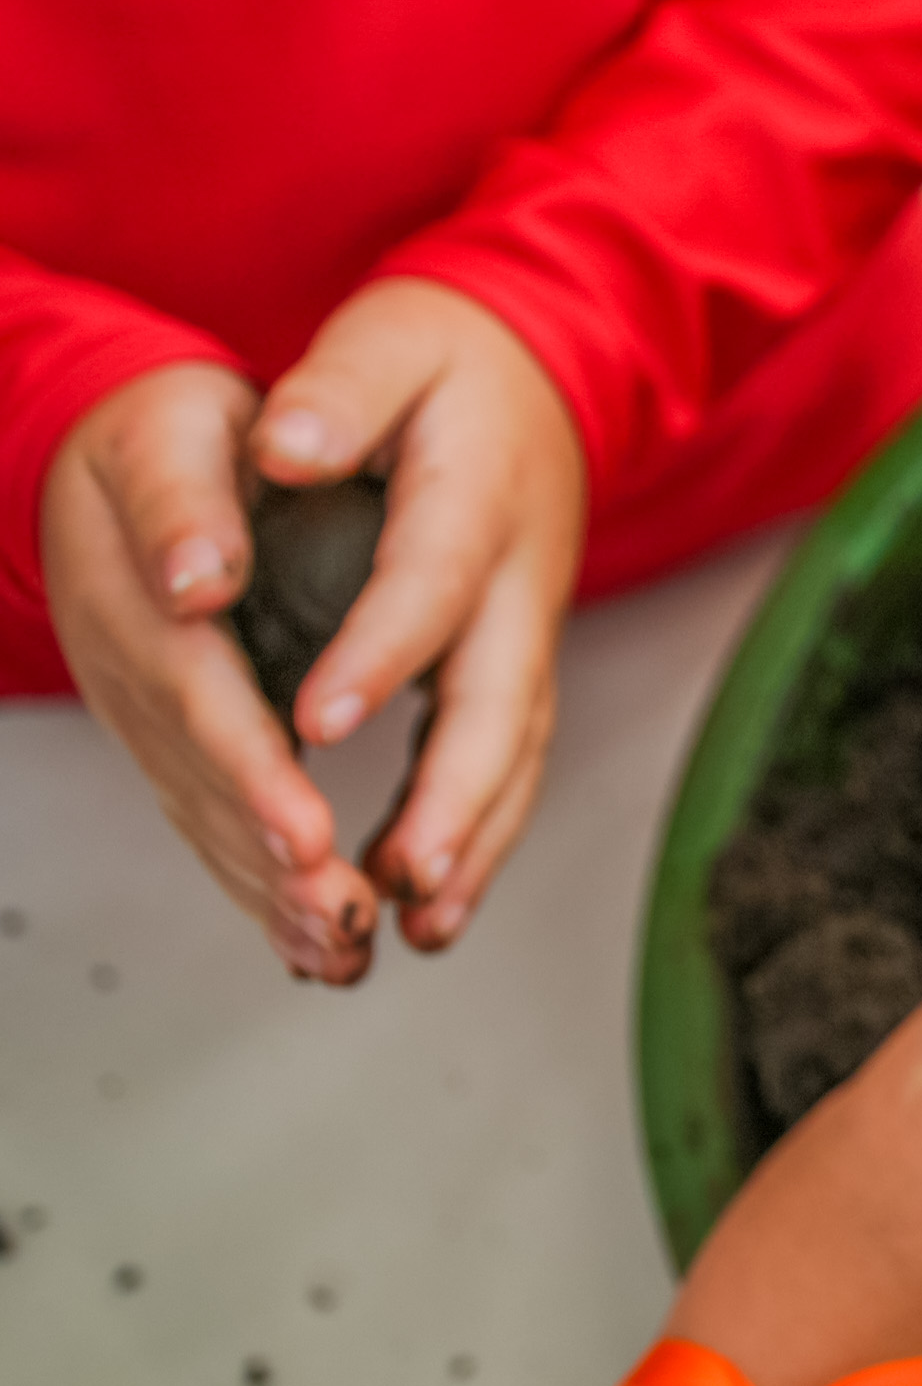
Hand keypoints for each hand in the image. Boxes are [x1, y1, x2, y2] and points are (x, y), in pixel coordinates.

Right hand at [40, 361, 381, 979]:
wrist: (112, 452)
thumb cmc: (163, 434)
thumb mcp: (169, 434)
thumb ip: (181, 502)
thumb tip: (198, 581)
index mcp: (149, 608)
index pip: (205, 705)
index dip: (255, 774)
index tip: (305, 835)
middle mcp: (144, 681)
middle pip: (211, 787)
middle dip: (277, 865)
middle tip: (345, 923)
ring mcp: (155, 720)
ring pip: (213, 821)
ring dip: (274, 896)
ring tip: (342, 951)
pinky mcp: (178, 739)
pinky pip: (216, 820)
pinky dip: (263, 885)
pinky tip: (316, 941)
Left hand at [251, 281, 588, 958]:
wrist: (545, 363)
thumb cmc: (447, 359)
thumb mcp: (385, 343)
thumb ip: (338, 393)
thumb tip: (287, 446)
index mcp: (478, 496)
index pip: (429, 585)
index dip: (381, 655)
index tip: (321, 723)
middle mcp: (519, 578)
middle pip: (501, 701)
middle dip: (458, 795)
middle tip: (410, 874)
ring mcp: (529, 626)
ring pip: (520, 749)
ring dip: (478, 838)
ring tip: (425, 921)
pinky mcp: (521, 658)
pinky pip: (511, 756)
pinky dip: (481, 831)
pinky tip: (436, 895)